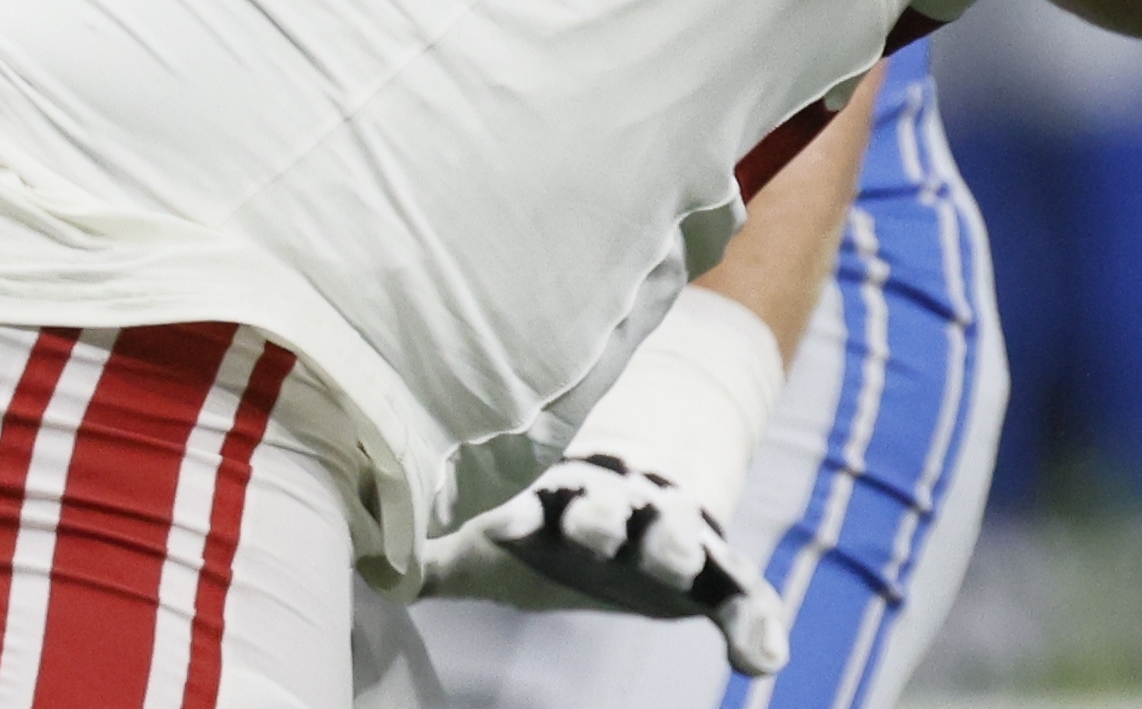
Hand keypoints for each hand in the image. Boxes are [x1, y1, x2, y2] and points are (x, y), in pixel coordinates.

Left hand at [416, 454, 786, 674]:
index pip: (553, 503)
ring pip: (683, 538)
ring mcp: (678, 536)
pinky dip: (758, 623)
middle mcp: (629, 511)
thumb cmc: (564, 527)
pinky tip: (766, 660)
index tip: (511, 527)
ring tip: (685, 571)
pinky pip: (745, 596)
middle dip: (608, 520)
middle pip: (617, 509)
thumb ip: (448, 560)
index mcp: (572, 503)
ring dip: (683, 552)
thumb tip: (375, 574)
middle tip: (596, 532)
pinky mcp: (718, 572)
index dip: (534, 516)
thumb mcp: (506, 542)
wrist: (655, 482)